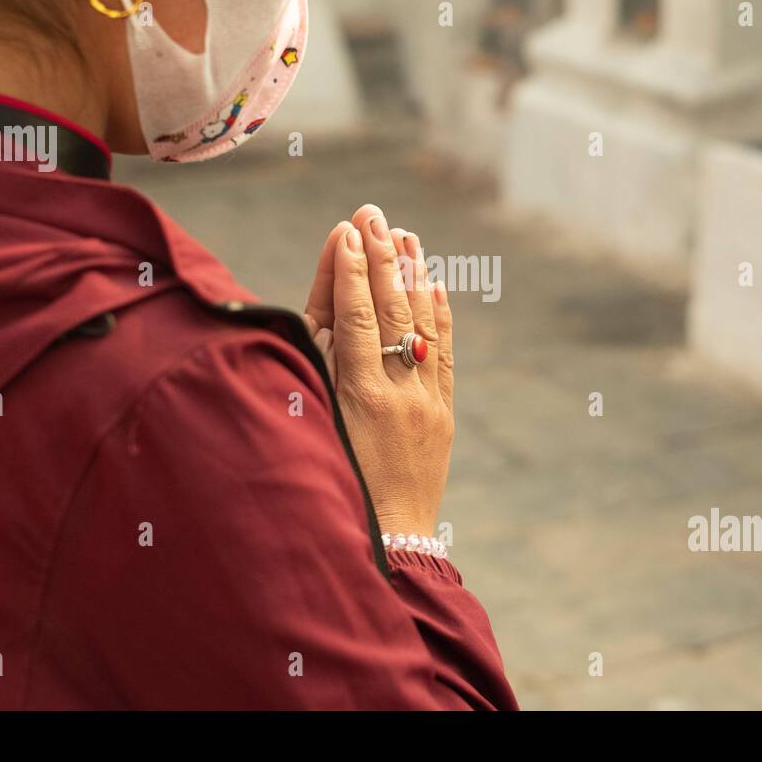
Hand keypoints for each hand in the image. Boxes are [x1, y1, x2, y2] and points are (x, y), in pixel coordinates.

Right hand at [303, 205, 453, 536]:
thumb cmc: (333, 490)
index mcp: (362, 402)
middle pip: (393, 314)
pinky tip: (435, 283)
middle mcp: (402, 398)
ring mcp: (429, 406)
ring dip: (414, 276)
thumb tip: (324, 314)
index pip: (357, 321)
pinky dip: (440, 317)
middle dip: (382, 259)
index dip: (351, 274)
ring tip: (405, 235)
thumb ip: (319, 374)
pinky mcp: (444, 417)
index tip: (347, 231)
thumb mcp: (316, 430)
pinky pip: (445, 355)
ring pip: (424, 328)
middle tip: (375, 214)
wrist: (386, 547)